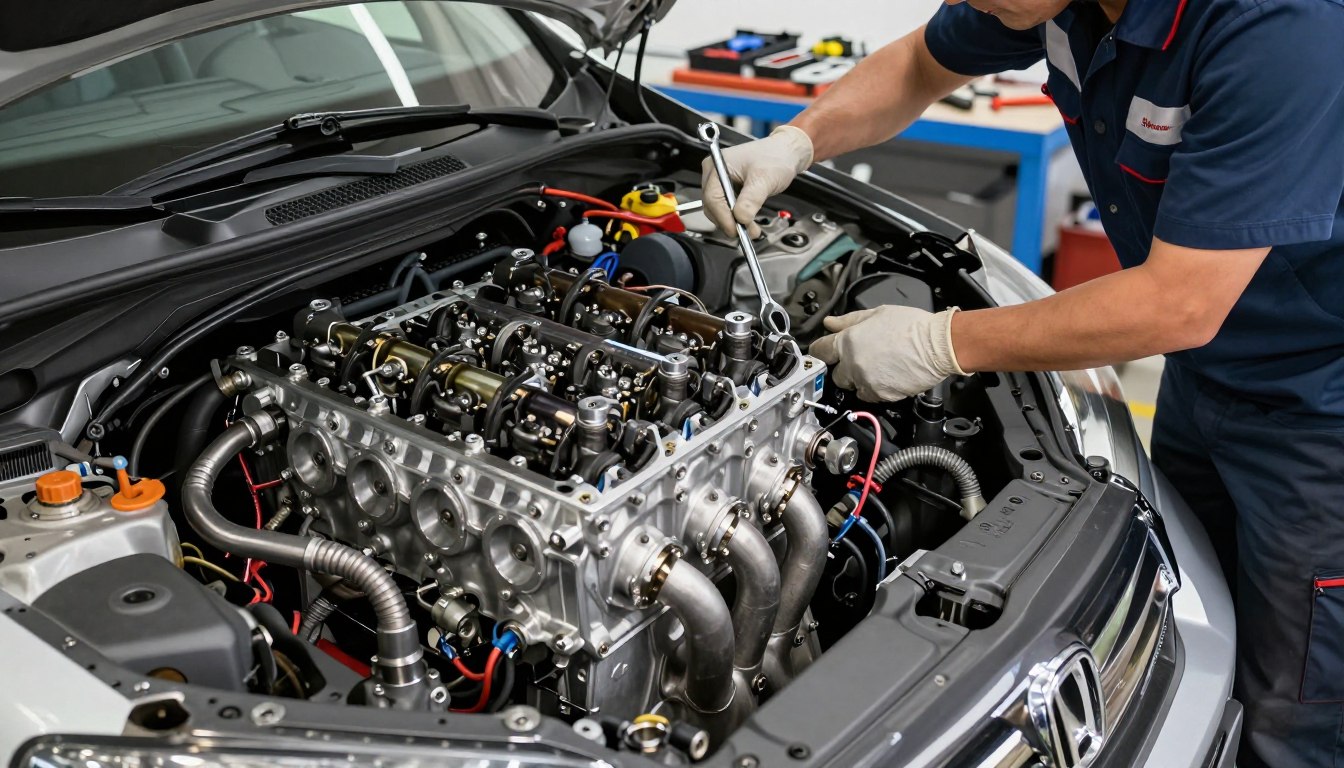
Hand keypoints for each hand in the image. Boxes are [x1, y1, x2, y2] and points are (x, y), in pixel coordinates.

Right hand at [701, 125, 813, 237]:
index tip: (736, 229)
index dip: (723, 217)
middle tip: (747, 232)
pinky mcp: (728, 188)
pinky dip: (737, 217)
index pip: (712, 197)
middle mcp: (715, 172)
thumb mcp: (765, 178)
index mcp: (718, 164)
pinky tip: (748, 221)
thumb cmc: (776, 156)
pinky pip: (726, 208)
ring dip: (733, 222)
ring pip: (718, 210)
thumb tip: (741, 217)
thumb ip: (752, 198)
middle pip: (712, 206)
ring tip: (751, 228)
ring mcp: (721, 181)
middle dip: (729, 222)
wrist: (786, 152)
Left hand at [808, 306, 966, 401]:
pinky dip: (874, 388)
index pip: (820, 350)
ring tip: (878, 367)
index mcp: (849, 341)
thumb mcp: (877, 314)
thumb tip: (831, 323)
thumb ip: (849, 321)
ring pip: (852, 386)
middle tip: (861, 358)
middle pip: (835, 373)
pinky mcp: (880, 395)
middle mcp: (853, 364)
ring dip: (859, 379)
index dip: (821, 351)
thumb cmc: (913, 327)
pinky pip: (868, 395)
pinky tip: (887, 375)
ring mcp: (866, 381)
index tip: (823, 352)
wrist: (938, 345)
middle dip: (844, 367)